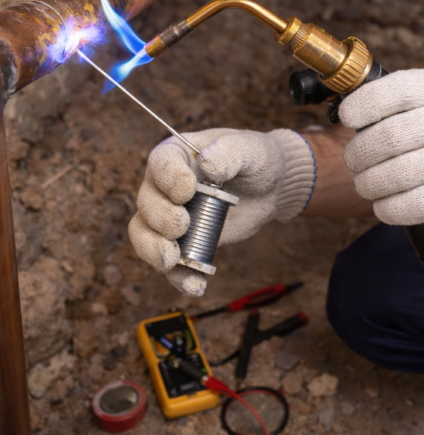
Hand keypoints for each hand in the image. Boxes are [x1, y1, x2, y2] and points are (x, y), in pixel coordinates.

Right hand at [128, 128, 314, 295]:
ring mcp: (169, 214)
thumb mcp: (249, 149)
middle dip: (160, 217)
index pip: (160, 163)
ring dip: (153, 250)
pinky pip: (169, 263)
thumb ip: (230, 151)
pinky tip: (196, 285)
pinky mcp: (182, 242)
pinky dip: (178, 277)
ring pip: (144, 234)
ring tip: (172, 261)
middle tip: (183, 224)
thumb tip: (208, 163)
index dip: (168, 179)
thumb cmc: (256, 159)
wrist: (269, 188)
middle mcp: (164, 184)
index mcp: (178, 154)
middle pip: (147, 202)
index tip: (188, 191)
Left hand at [339, 69, 423, 232]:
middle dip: (357, 154)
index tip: (347, 119)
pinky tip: (384, 207)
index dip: (360, 106)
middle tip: (354, 162)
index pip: (392, 91)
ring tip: (366, 185)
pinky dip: (389, 209)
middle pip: (385, 139)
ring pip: (393, 175)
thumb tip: (351, 110)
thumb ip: (410, 98)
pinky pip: (413, 205)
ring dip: (368, 184)